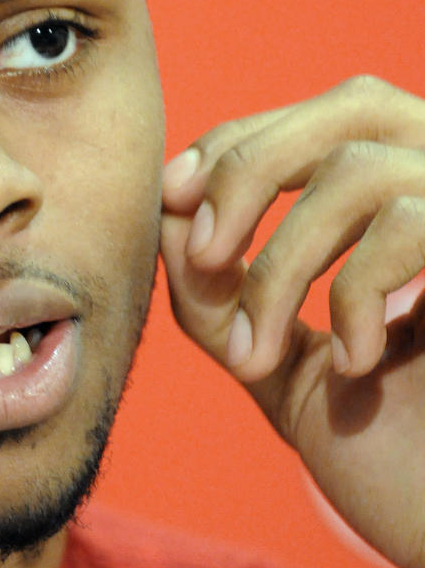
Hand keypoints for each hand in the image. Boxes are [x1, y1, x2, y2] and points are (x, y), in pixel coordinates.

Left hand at [160, 75, 424, 567]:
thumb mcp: (282, 366)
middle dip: (251, 168)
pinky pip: (415, 223)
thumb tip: (167, 211)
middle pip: (354, 105)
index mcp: (416, 207)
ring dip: (281, 265)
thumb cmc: (395, 461)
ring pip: (362, 169)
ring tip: (257, 357)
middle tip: (202, 254)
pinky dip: (355, 291)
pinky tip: (353, 365)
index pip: (321, 121)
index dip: (238, 144)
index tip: (173, 197)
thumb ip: (222, 296)